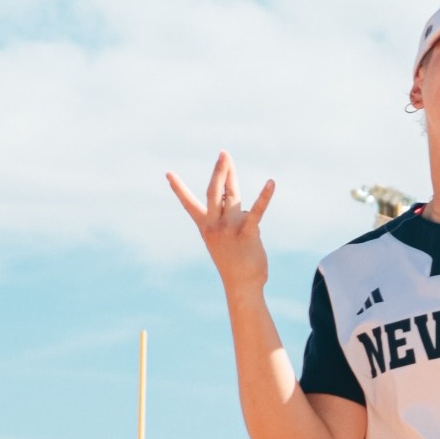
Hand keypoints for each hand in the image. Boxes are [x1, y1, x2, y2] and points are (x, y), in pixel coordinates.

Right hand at [167, 153, 275, 292]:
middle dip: (218, 172)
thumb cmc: (234, 260)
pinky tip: (271, 183)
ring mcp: (229, 229)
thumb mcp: (225, 236)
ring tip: (228, 158)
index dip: (179, 188)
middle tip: (223, 154)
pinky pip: (257, 211)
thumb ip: (228, 213)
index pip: (189, 204)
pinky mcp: (247, 233)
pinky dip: (265, 196)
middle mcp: (215, 225)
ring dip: (231, 176)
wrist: (241, 285)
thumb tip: (232, 192)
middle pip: (214, 192)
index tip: (168, 173)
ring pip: (231, 196)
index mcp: (206, 226)